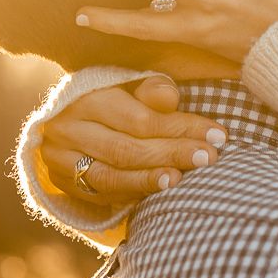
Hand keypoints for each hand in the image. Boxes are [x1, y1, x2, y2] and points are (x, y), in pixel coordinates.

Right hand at [40, 76, 228, 204]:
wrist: (66, 118)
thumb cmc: (110, 95)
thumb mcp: (129, 83)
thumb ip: (151, 90)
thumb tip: (171, 98)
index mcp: (85, 96)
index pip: (140, 119)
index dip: (181, 128)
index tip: (218, 135)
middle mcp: (67, 128)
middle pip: (127, 149)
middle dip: (173, 154)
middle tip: (210, 158)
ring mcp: (60, 159)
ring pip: (111, 176)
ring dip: (151, 180)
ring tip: (182, 179)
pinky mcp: (62, 183)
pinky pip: (101, 194)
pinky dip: (133, 192)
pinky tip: (161, 191)